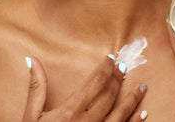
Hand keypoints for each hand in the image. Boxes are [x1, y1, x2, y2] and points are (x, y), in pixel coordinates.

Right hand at [23, 55, 147, 121]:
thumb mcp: (31, 115)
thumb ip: (36, 87)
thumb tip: (33, 60)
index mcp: (70, 111)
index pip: (94, 82)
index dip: (105, 68)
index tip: (111, 58)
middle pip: (109, 95)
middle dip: (118, 79)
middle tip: (124, 67)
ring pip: (121, 113)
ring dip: (133, 99)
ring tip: (142, 87)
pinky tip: (143, 113)